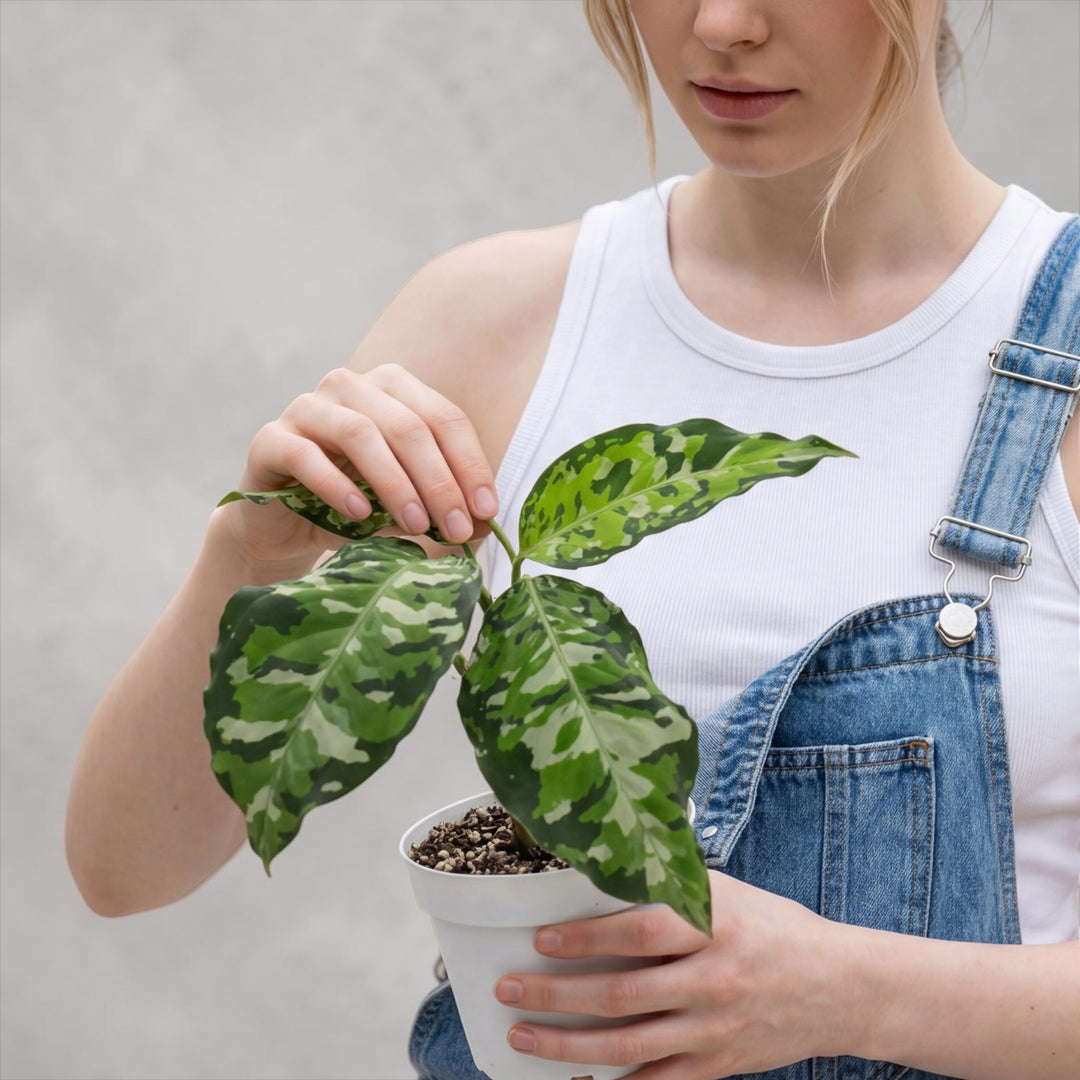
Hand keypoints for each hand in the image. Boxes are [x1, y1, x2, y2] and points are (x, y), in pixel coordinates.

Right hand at [218, 363, 497, 570]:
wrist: (282, 525)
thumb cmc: (354, 506)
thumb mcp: (406, 507)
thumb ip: (441, 508)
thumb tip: (487, 526)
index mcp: (394, 389)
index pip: (444, 419)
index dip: (470, 465)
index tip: (487, 511)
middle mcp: (351, 386)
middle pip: (408, 427)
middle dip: (439, 482)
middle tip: (456, 529)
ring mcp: (307, 408)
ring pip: (361, 434)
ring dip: (395, 484)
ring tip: (415, 525)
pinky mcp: (270, 439)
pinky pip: (306, 455)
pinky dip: (337, 485)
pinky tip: (359, 514)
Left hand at [493, 870, 850, 1078]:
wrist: (841, 989)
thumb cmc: (776, 928)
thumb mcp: (728, 893)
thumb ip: (672, 891)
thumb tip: (604, 874)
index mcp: (714, 927)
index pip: (639, 932)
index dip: (585, 938)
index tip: (541, 940)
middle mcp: (713, 981)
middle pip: (621, 994)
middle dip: (556, 995)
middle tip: (509, 990)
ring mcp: (714, 1030)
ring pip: (628, 1045)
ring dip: (567, 1045)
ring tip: (522, 1037)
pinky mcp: (717, 1065)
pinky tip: (574, 1079)